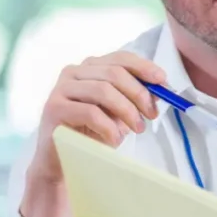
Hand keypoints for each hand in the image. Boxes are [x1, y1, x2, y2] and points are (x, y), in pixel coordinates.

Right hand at [20, 51, 164, 216]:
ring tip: (137, 129)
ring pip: (103, 90)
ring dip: (127, 111)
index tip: (162, 81)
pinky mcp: (54, 108)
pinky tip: (116, 140)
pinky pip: (90, 112)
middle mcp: (74, 72)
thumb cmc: (92, 131)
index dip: (143, 67)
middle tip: (152, 115)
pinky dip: (109, 127)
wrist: (62, 159)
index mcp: (90, 67)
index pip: (120, 58)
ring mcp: (61, 88)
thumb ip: (134, 96)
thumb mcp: (117, 111)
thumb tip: (161, 89)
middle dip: (139, 93)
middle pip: (114, 73)